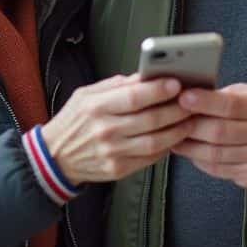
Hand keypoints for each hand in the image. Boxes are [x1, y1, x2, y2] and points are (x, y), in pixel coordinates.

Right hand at [40, 74, 192, 184]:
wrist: (55, 157)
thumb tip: (146, 76)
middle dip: (175, 109)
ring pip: (155, 141)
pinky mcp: (118, 169)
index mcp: (95, 107)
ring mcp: (112, 152)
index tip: (176, 83)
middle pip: (150, 119)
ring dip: (177, 130)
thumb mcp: (86, 95)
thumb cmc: (73, 121)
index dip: (158, 90)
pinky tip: (173, 137)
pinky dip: (166, 147)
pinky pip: (150, 158)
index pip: (134, 97)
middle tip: (191, 101)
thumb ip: (117, 85)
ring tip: (189, 120)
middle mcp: (105, 131)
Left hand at [171, 84, 246, 189]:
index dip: (205, 102)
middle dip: (191, 125)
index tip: (183, 97)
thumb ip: (230, 95)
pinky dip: (199, 160)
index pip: (231, 105)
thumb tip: (195, 94)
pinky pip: (218, 169)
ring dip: (189, 146)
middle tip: (172, 118)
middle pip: (219, 132)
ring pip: (215, 154)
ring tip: (174, 136)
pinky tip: (190, 151)